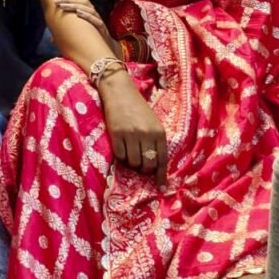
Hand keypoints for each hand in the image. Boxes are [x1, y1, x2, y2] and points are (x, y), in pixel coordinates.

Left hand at [55, 0, 122, 58]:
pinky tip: (78, 13)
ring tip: (63, 6)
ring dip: (75, 6)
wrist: (106, 55)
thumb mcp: (75, 38)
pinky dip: (87, 16)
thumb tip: (50, 39)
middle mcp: (94, 15)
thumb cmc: (90, 44)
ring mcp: (99, 22)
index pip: (80, 0)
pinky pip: (96, 21)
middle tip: (57, 0)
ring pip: (89, 9)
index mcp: (89, 14)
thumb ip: (64, 36)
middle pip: (83, 1)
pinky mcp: (102, 30)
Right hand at [99, 69, 167, 184]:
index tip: (161, 187)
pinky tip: (121, 150)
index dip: (161, 175)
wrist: (119, 91)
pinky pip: (120, 155)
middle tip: (140, 166)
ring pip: (133, 162)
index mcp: (159, 132)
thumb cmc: (137, 107)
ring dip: (131, 163)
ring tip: (129, 155)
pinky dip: (121, 156)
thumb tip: (154, 164)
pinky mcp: (116, 133)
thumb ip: (154, 141)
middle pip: (148, 163)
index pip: (162, 159)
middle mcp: (146, 134)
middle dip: (144, 169)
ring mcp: (131, 134)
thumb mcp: (152, 122)